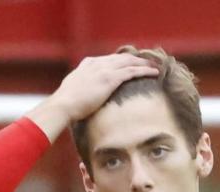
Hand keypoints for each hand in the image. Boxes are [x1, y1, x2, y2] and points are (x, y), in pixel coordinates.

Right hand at [27, 53, 159, 140]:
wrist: (63, 105)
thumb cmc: (66, 105)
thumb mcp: (74, 91)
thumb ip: (82, 89)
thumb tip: (85, 99)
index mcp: (88, 64)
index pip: (110, 59)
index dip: (123, 61)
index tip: (133, 63)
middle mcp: (97, 63)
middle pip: (121, 57)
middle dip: (136, 59)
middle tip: (149, 62)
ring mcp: (103, 70)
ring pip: (129, 62)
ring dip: (144, 64)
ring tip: (156, 66)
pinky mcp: (110, 78)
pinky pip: (132, 71)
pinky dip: (144, 71)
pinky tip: (154, 73)